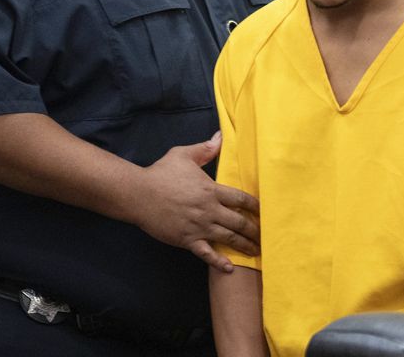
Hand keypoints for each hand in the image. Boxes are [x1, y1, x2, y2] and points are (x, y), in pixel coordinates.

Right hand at [132, 132, 259, 271]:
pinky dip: (219, 262)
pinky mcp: (187, 240)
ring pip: (228, 239)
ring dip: (245, 246)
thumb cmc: (160, 173)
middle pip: (239, 222)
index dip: (255, 206)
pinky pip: (207, 254)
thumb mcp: (183, 155)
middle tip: (265, 236)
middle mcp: (209, 210)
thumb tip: (220, 137)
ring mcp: (199, 227)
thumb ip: (204, 149)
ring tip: (257, 252)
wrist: (138, 194)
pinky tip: (229, 268)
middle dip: (255, 230)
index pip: (241, 199)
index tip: (264, 212)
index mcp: (211, 190)